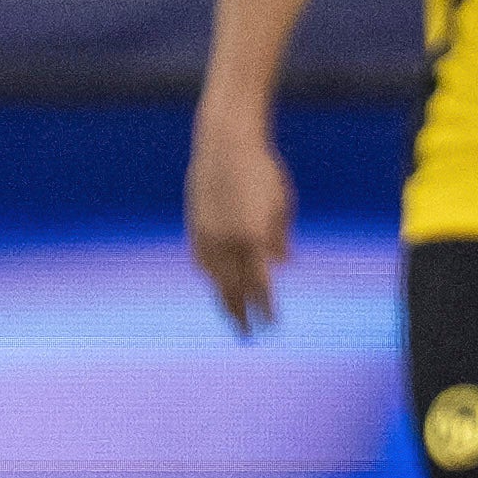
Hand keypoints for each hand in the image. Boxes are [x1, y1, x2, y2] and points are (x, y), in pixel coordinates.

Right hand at [187, 120, 294, 335]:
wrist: (224, 143)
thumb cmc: (262, 169)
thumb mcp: (281, 202)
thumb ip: (279, 236)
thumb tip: (283, 262)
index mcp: (252, 237)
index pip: (260, 285)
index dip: (265, 307)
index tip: (271, 323)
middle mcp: (227, 241)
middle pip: (233, 290)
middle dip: (241, 314)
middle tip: (247, 333)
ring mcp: (207, 235)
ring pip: (213, 278)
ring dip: (223, 298)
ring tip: (231, 314)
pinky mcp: (194, 226)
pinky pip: (201, 261)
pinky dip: (210, 275)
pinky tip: (215, 282)